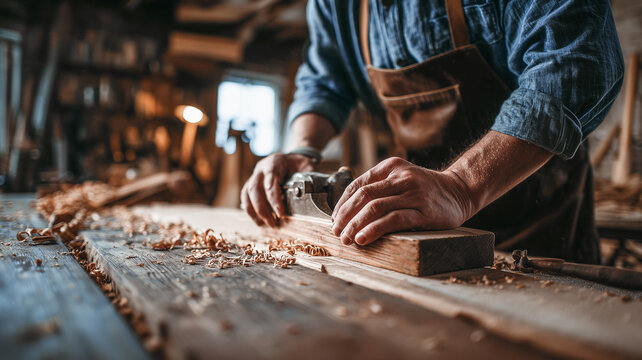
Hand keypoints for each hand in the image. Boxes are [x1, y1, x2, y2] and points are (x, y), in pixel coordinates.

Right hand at [241, 153, 313, 226]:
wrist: (289, 160)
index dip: (274, 198)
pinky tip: (258, 220)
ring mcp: (254, 176)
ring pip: (247, 193)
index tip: (280, 213)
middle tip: (273, 223)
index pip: (271, 179)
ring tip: (265, 224)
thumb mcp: (306, 165)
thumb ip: (308, 175)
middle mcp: (261, 169)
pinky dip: (250, 210)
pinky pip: (245, 197)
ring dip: (255, 211)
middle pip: (255, 188)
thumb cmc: (297, 164)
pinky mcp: (251, 184)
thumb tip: (308, 189)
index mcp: (274, 163)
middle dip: (262, 208)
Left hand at [331, 157, 474, 245]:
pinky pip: (393, 220)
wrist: (460, 191)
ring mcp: (413, 193)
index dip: (342, 204)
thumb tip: (348, 209)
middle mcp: (401, 177)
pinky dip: (374, 230)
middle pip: (363, 196)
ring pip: (375, 208)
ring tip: (347, 239)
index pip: (358, 185)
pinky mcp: (423, 211)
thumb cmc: (425, 189)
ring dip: (356, 225)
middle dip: (345, 216)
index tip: (335, 219)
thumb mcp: (401, 178)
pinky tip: (364, 238)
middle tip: (337, 231)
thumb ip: (379, 186)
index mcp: (391, 167)